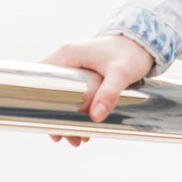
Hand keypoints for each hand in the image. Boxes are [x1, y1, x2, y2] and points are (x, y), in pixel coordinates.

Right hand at [40, 35, 155, 147]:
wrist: (143, 42)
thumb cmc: (131, 54)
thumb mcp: (121, 74)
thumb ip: (109, 93)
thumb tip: (95, 117)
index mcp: (68, 55)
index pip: (39, 78)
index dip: (37, 101)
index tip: (45, 123)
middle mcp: (67, 58)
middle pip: (49, 91)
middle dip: (56, 117)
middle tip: (64, 138)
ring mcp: (74, 65)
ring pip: (61, 95)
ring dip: (66, 117)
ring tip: (78, 140)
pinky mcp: (83, 72)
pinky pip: (72, 93)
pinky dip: (76, 110)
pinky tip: (86, 126)